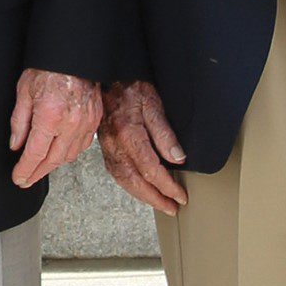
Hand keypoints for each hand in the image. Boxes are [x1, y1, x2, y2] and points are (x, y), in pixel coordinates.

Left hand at [8, 68, 101, 188]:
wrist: (74, 55)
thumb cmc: (48, 69)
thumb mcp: (24, 92)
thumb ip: (19, 122)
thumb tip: (16, 144)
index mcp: (49, 116)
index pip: (35, 153)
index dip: (25, 169)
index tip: (18, 178)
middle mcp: (70, 124)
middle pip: (52, 160)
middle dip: (37, 172)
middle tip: (26, 179)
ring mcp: (85, 123)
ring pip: (69, 156)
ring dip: (53, 165)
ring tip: (40, 168)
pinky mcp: (95, 120)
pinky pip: (82, 145)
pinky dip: (69, 154)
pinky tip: (60, 154)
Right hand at [96, 79, 188, 213]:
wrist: (108, 77)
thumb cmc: (131, 87)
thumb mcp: (153, 104)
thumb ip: (165, 133)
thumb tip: (177, 158)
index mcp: (129, 134)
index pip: (151, 169)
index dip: (167, 186)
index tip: (180, 195)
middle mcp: (115, 145)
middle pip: (135, 181)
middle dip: (155, 198)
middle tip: (172, 208)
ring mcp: (107, 146)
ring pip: (123, 180)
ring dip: (142, 195)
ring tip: (159, 202)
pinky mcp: (105, 146)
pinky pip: (116, 172)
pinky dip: (130, 185)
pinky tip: (140, 187)